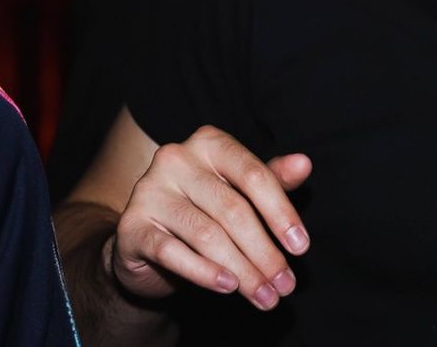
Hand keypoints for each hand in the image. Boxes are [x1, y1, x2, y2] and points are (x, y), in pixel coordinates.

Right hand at [108, 125, 311, 311]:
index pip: (254, 175)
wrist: (147, 240)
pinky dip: (204, 273)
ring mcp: (150, 191)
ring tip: (264, 295)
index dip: (282, 213)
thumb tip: (305, 163)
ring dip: (242, 270)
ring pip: (207, 235)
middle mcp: (177, 159)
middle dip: (264, 252)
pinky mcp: (131, 226)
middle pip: (233, 209)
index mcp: (209, 143)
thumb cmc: (203, 209)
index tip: (301, 248)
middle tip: (285, 285)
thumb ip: (272, 179)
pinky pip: (173, 252)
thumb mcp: (241, 191)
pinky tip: (229, 286)